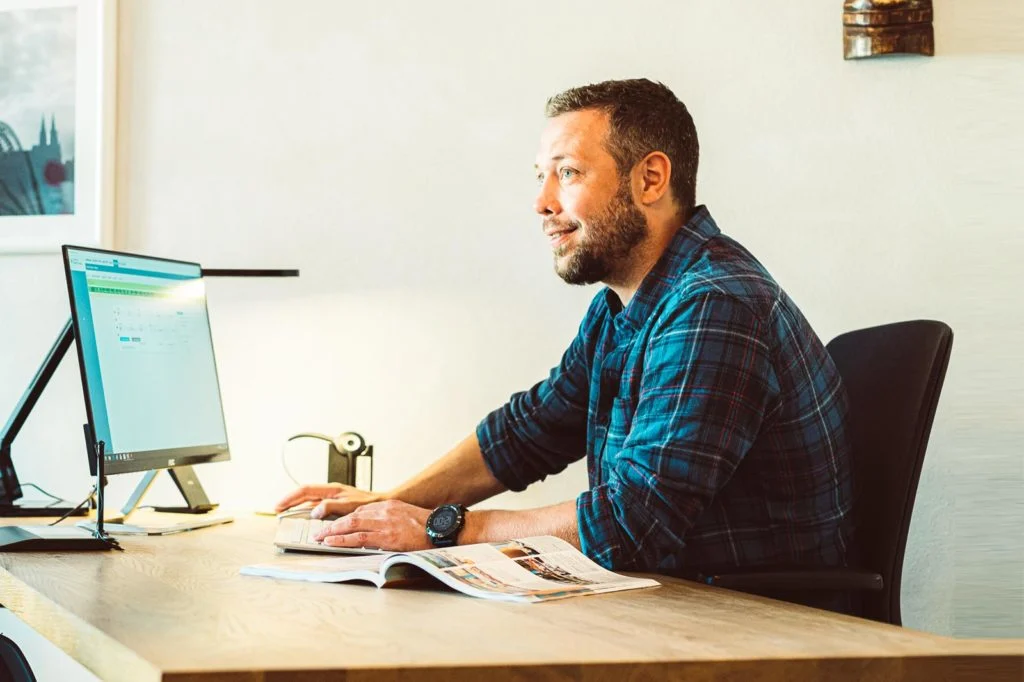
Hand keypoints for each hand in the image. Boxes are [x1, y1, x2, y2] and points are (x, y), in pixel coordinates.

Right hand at [274, 483, 384, 516]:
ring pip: (309, 500)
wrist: (382, 503)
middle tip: (277, 510)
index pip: (305, 490)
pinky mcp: (336, 504)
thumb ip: (330, 506)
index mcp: (331, 489)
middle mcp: (330, 492)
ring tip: (286, 514)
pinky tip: (304, 518)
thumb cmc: (368, 503)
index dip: (290, 498)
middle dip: (290, 501)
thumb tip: (314, 511)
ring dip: (297, 506)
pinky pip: (316, 506)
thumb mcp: (349, 505)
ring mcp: (332, 497)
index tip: (280, 506)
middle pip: (304, 494)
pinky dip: (307, 511)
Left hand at [313, 499, 432, 551]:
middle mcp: (384, 511)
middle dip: (333, 524)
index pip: (362, 510)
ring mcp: (385, 523)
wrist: (442, 529)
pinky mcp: (386, 536)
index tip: (336, 525)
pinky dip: (343, 540)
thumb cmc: (429, 526)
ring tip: (320, 537)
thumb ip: (392, 520)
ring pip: (351, 524)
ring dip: (332, 531)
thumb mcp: (408, 516)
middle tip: (320, 531)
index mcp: (390, 506)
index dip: (346, 519)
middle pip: (352, 515)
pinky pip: (359, 538)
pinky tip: (331, 543)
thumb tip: (380, 530)